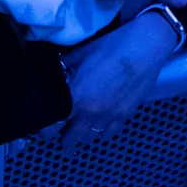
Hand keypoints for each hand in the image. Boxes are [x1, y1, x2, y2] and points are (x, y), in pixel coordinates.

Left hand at [59, 9, 174, 146]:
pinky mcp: (126, 115)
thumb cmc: (110, 48)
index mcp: (77, 97)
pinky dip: (102, 131)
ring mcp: (111, 116)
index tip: (42, 132)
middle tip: (60, 135)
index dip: (46, 130)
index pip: (55, 123)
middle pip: (73, 137)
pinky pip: (110, 132)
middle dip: (65, 139)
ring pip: (92, 137)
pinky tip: (99, 124)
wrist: (143, 49)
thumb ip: (65, 67)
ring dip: (83, 135)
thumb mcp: (80, 54)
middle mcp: (92, 112)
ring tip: (78, 129)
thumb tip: (56, 70)